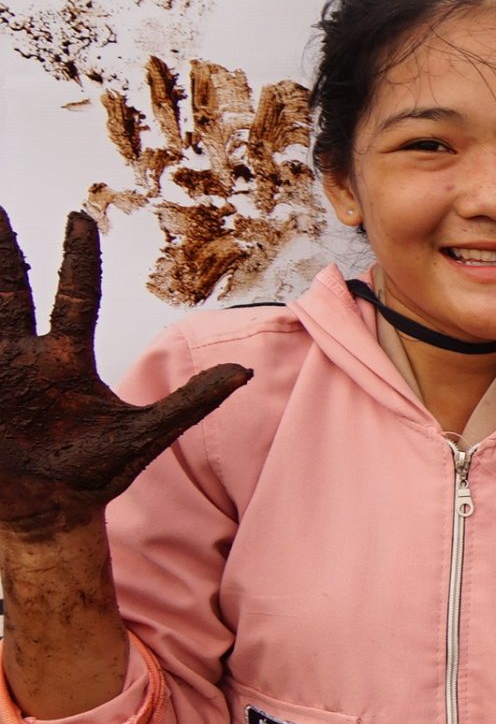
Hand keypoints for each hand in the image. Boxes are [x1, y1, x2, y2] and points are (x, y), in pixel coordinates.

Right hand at [0, 210, 248, 539]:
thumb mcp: (147, 433)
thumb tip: (244, 372)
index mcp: (66, 360)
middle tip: (0, 210)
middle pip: (12, 295)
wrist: (50, 514)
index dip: (78, 259)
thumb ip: (192, 401)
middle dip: (5, 254)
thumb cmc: (95, 472)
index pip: (74, 298)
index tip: (80, 217)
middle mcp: (26, 359)